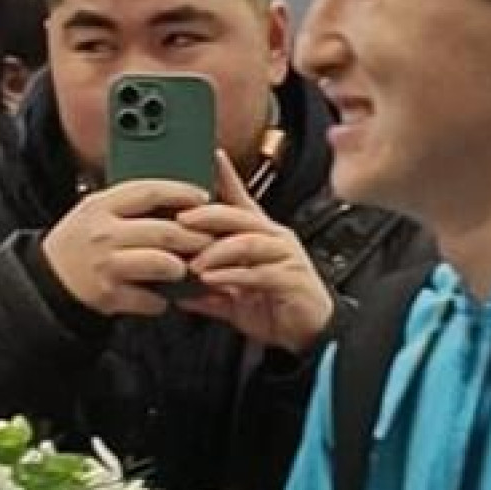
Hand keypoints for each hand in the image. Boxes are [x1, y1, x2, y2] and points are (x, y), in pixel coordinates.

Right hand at [38, 179, 207, 317]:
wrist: (47, 282)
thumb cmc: (81, 243)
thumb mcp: (95, 212)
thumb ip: (128, 203)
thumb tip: (176, 195)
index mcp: (101, 206)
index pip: (149, 192)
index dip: (181, 192)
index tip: (203, 197)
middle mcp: (104, 234)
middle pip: (166, 231)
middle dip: (196, 237)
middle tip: (211, 240)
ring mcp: (107, 265)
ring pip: (163, 264)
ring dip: (182, 267)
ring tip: (185, 268)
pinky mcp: (110, 295)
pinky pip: (152, 298)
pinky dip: (162, 300)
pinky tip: (161, 296)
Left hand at [171, 155, 335, 355]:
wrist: (312, 333)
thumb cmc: (277, 307)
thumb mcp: (236, 298)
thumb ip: (210, 291)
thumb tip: (178, 291)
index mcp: (261, 237)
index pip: (242, 201)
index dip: (228, 177)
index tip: (212, 156)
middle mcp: (274, 239)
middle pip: (240, 216)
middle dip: (209, 215)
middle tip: (181, 220)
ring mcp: (284, 256)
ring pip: (248, 241)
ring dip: (217, 251)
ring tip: (193, 263)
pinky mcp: (290, 278)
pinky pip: (257, 272)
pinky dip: (232, 275)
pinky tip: (212, 281)